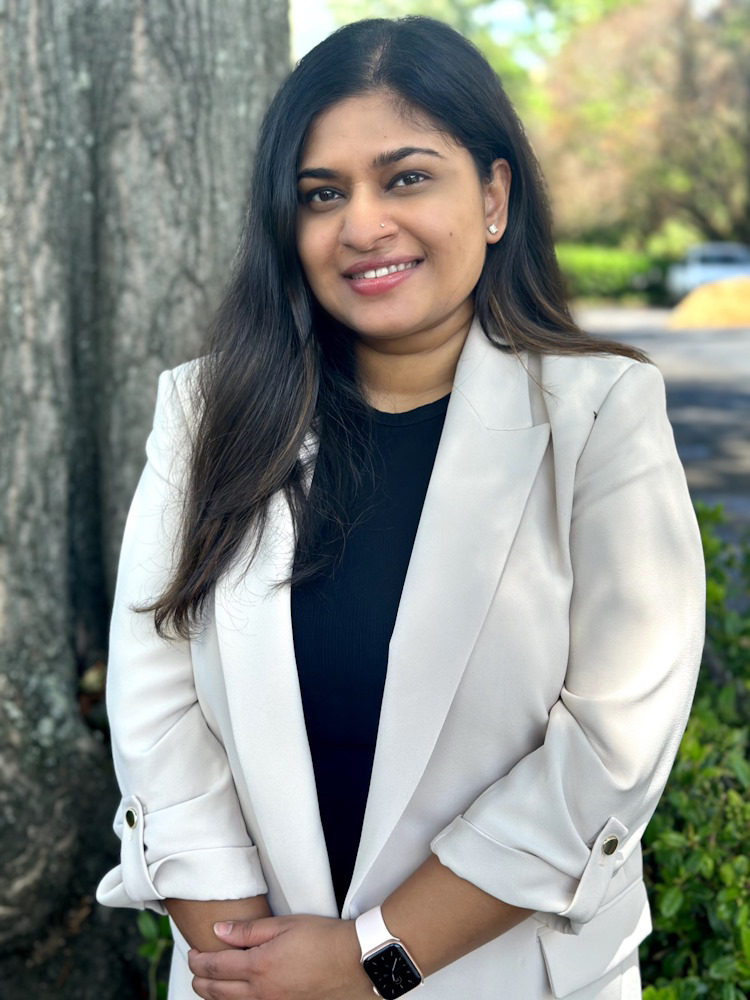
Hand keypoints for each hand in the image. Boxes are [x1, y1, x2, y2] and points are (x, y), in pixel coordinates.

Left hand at [187, 913, 373, 999]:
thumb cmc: (324, 938)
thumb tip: (220, 930)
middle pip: (218, 991)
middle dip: (200, 980)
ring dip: (214, 996)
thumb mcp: (285, 925)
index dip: (199, 960)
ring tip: (208, 986)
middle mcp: (262, 992)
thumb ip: (249, 930)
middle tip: (195, 969)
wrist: (355, 962)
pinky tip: (237, 997)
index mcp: (259, 966)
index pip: (216, 966)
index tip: (192, 953)